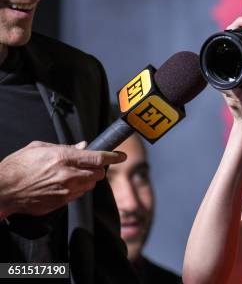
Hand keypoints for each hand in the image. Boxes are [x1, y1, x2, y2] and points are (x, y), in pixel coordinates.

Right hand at [0, 141, 126, 217]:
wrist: (3, 190)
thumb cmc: (17, 167)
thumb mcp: (39, 148)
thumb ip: (65, 147)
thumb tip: (83, 146)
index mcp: (64, 158)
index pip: (98, 157)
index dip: (113, 156)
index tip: (122, 156)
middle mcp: (68, 175)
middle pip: (98, 174)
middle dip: (98, 169)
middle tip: (91, 166)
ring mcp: (65, 191)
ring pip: (90, 186)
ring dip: (88, 180)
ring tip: (73, 175)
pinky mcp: (61, 203)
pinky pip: (78, 196)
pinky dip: (77, 189)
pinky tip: (64, 185)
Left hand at [223, 54, 241, 142]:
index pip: (229, 75)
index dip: (232, 64)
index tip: (239, 57)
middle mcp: (235, 101)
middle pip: (227, 79)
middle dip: (234, 70)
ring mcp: (234, 106)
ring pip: (228, 86)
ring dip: (235, 79)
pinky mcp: (236, 109)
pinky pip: (231, 93)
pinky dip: (236, 87)